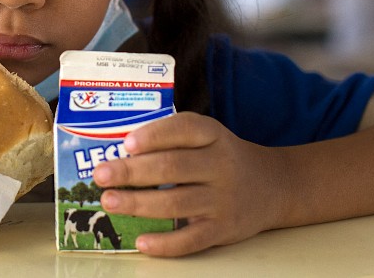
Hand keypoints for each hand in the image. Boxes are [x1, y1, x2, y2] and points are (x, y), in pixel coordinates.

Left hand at [92, 112, 286, 256]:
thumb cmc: (222, 158)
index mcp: (213, 136)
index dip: (154, 136)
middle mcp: (220, 166)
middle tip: (101, 175)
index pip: (184, 129)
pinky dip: (164, 243)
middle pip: (172, 168)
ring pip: (175, 204)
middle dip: (132, 172)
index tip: (126, 143)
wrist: (273, 187)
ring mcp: (223, 200)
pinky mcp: (223, 230)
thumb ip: (172, 140)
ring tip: (109, 201)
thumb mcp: (207, 137)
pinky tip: (140, 241)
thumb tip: (118, 153)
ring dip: (138, 204)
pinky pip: (191, 239)